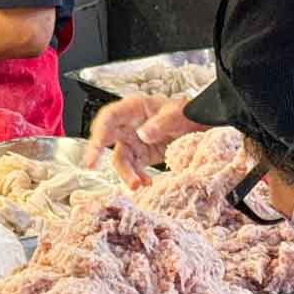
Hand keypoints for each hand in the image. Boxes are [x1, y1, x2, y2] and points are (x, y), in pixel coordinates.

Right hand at [83, 95, 200, 187]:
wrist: (203, 127)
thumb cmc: (190, 113)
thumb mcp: (180, 114)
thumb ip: (163, 122)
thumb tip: (142, 133)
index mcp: (135, 107)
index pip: (110, 116)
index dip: (99, 130)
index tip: (96, 145)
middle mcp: (130, 124)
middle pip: (106, 136)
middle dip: (96, 150)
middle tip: (90, 165)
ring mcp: (134, 140)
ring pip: (120, 158)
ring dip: (126, 173)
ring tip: (138, 185)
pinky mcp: (141, 155)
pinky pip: (133, 168)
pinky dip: (138, 177)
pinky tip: (147, 183)